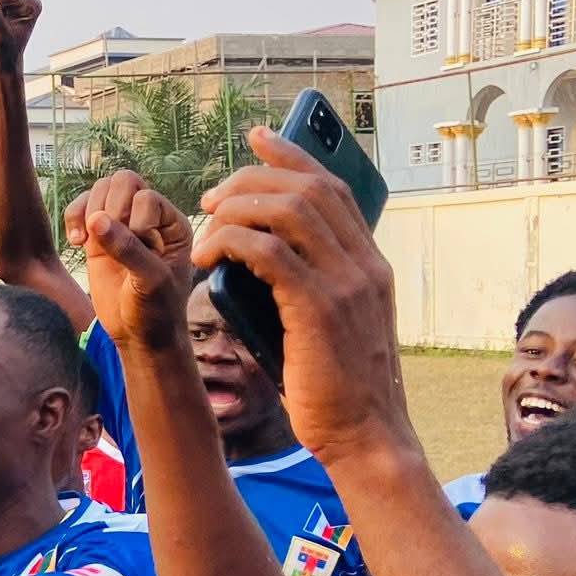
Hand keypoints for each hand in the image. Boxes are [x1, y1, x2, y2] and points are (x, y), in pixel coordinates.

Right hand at [62, 170, 192, 349]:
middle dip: (110, 206)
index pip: (147, 196)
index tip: (138, 251)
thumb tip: (96, 219)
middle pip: (123, 181)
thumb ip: (128, 249)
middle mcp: (148, 217)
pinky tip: (76, 242)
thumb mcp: (150, 281)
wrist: (138, 335)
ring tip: (88, 241)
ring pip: (101, 189)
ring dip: (89, 210)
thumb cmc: (156, 310)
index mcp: (172, 223)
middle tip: (107, 240)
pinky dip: (74, 217)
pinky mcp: (98, 236)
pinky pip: (81, 207)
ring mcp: (121, 224)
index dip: (135, 219)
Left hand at [193, 126, 409, 463]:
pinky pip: (270, 252)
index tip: (257, 138)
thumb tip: (261, 259)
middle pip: (308, 188)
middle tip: (212, 196)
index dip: (293, 155)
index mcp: (370, 265)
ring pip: (289, 210)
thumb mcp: (330, 326)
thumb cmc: (338, 390)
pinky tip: (207, 257)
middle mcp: (365, 265)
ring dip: (238, 207)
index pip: (334, 187)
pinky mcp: (319, 309)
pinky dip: (232, 243)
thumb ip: (309, 287)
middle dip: (252, 179)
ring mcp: (346, 285)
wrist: (366, 437)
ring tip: (205, 224)